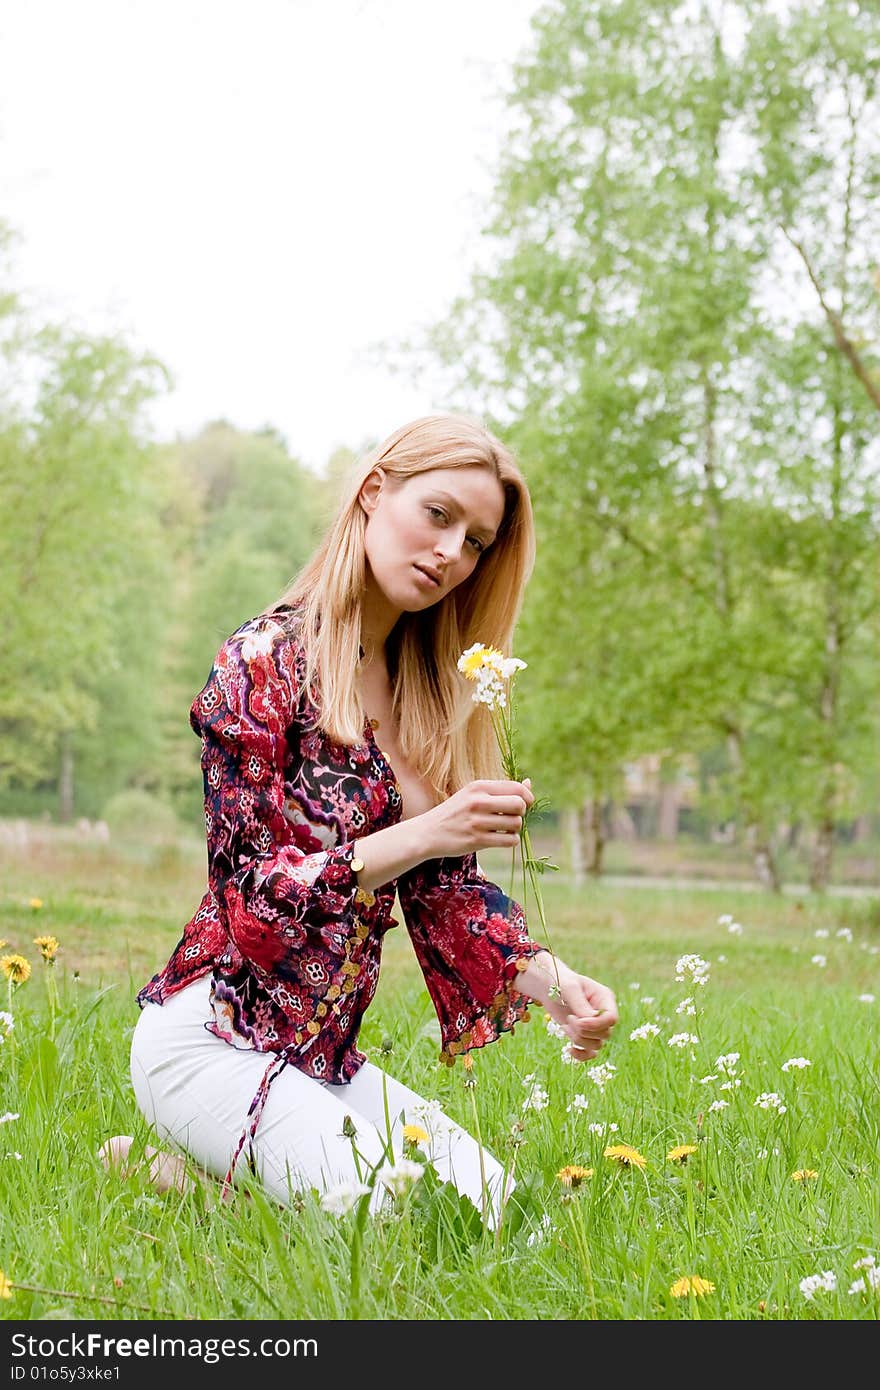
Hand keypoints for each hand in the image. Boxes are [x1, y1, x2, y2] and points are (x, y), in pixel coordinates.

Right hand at [420, 778, 534, 857]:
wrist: (428, 833)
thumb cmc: (455, 812)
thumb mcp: (473, 794)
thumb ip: (501, 789)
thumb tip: (529, 783)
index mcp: (478, 786)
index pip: (516, 788)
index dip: (528, 797)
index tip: (525, 804)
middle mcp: (478, 802)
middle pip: (519, 805)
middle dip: (521, 813)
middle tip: (512, 817)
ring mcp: (477, 822)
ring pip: (516, 824)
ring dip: (515, 829)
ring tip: (504, 829)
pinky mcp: (477, 840)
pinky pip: (509, 841)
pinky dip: (510, 840)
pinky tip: (501, 838)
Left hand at [543, 967, 618, 1061]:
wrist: (547, 986)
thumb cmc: (559, 982)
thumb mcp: (570, 989)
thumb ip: (581, 1005)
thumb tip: (590, 1022)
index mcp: (605, 998)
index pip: (611, 1018)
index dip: (596, 1024)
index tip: (578, 1021)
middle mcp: (603, 1014)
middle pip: (605, 1034)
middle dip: (584, 1030)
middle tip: (569, 1018)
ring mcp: (595, 1026)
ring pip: (597, 1045)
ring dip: (579, 1039)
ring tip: (566, 1025)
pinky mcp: (584, 1035)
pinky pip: (590, 1054)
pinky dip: (581, 1055)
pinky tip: (569, 1048)